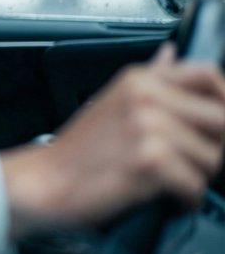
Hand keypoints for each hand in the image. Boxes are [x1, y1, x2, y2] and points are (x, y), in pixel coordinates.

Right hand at [1, 43, 224, 238]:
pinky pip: (195, 186)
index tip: (218, 123)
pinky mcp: (149, 160)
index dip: (224, 98)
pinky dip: (183, 199)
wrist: (46, 182)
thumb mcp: (112, 100)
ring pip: (212, 159)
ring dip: (195, 178)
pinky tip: (162, 196)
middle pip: (221, 119)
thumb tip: (170, 54)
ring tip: (166, 180)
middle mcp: (145, 98)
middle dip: (214, 147)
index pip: (208, 74)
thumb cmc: (78, 150)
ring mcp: (147, 127)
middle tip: (189, 160)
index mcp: (139, 80)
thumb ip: (151, 77)